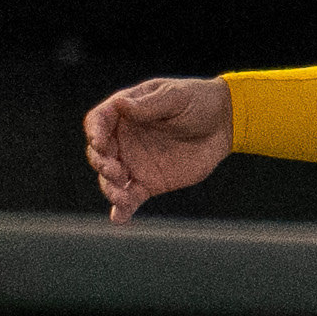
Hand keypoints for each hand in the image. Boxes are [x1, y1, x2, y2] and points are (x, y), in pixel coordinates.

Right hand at [83, 71, 231, 223]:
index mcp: (125, 113)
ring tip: (122, 198)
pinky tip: (119, 218)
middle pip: (99, 154)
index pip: (98, 121)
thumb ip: (148, 105)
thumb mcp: (175, 97)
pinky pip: (130, 198)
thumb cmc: (197, 101)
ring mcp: (134, 162)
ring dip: (110, 189)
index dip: (94, 132)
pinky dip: (122, 210)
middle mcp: (124, 138)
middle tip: (117, 172)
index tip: (100, 143)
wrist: (222, 125)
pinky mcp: (148, 183)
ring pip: (110, 180)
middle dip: (102, 164)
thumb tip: (120, 104)